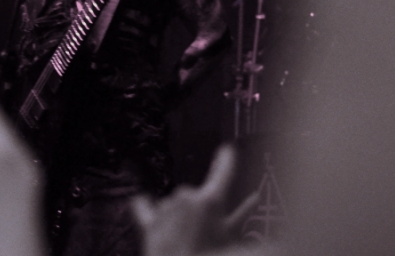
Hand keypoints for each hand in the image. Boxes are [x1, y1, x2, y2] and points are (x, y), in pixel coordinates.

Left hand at [133, 145, 258, 255]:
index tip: (227, 149)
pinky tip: (140, 199)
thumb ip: (241, 214)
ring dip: (180, 218)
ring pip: (175, 206)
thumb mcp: (231, 236)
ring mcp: (167, 208)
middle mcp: (187, 196)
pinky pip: (143, 208)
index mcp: (211, 200)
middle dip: (198, 210)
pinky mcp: (150, 223)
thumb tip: (255, 198)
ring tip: (187, 241)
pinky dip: (143, 205)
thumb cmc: (212, 254)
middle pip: (194, 196)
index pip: (223, 173)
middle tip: (205, 233)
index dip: (226, 160)